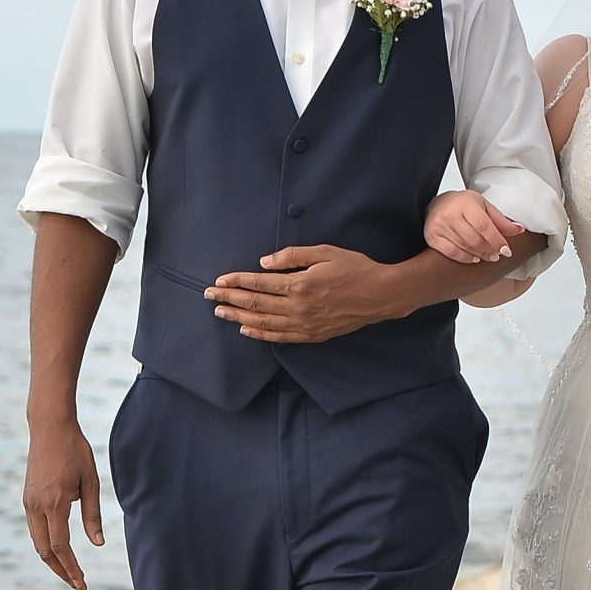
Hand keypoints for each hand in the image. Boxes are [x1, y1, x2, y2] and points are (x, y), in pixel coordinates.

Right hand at [23, 412, 103, 589]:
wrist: (49, 427)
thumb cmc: (75, 451)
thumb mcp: (91, 482)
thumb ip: (92, 515)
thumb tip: (97, 544)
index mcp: (54, 503)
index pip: (61, 547)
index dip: (71, 568)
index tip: (82, 583)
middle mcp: (36, 506)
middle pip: (45, 551)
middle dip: (61, 571)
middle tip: (78, 585)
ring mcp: (28, 502)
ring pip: (37, 542)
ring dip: (52, 560)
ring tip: (70, 572)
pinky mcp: (27, 498)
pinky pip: (34, 529)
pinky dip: (46, 544)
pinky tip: (59, 550)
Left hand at [208, 244, 395, 342]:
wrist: (381, 296)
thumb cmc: (355, 268)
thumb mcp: (325, 252)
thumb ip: (292, 256)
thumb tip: (264, 262)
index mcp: (300, 284)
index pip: (259, 284)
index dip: (236, 282)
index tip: (219, 281)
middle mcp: (299, 307)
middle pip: (256, 304)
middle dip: (229, 299)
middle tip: (209, 296)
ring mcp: (305, 324)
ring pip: (263, 323)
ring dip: (238, 318)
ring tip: (220, 313)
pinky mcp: (312, 335)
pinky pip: (280, 337)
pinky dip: (260, 334)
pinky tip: (246, 330)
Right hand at [424, 190, 524, 263]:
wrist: (438, 205)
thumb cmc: (462, 204)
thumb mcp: (484, 206)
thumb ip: (501, 220)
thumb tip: (519, 230)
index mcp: (465, 203)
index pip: (484, 226)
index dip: (496, 240)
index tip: (506, 250)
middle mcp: (450, 214)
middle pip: (475, 239)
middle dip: (490, 250)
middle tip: (498, 254)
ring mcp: (439, 226)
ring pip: (465, 247)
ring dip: (480, 255)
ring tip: (488, 256)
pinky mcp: (432, 237)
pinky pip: (452, 253)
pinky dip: (465, 258)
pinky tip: (474, 257)